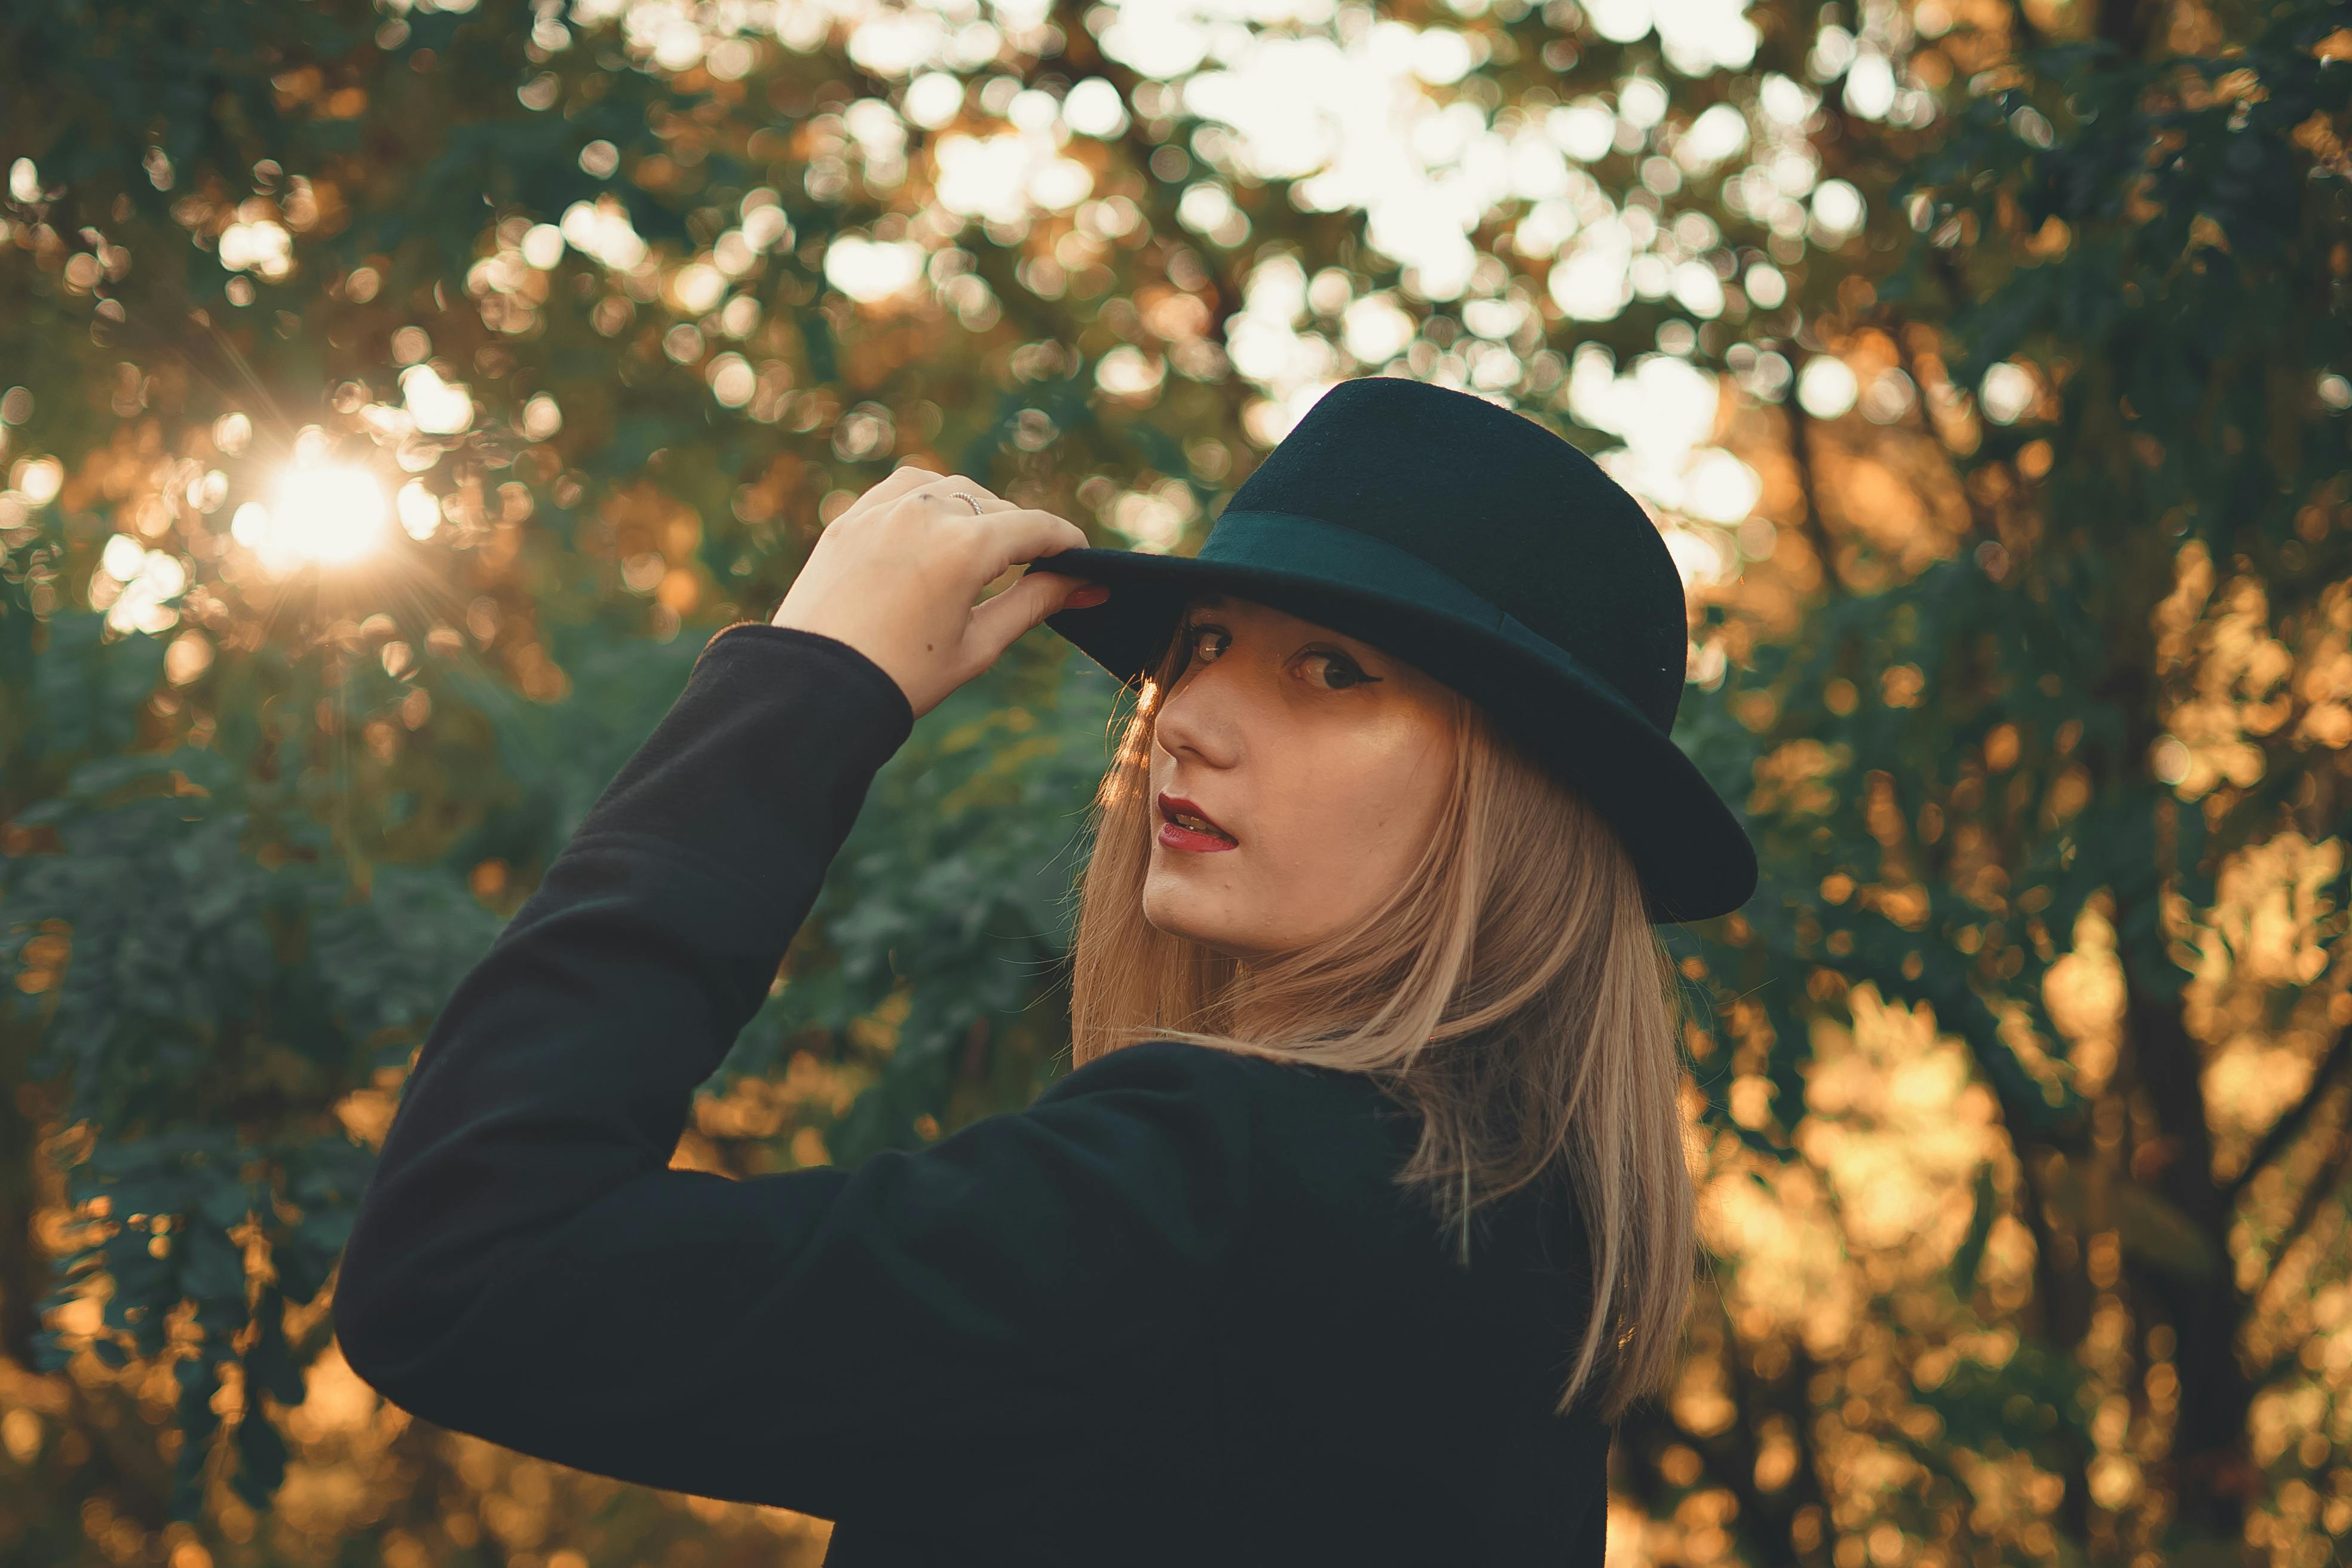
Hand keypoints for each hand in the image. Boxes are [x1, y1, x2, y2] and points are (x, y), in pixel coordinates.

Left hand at [769, 467, 1109, 720]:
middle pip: (997, 507)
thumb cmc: (902, 678)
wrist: (813, 690)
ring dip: (977, 511)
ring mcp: (883, 509)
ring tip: (984, 551)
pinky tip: (936, 530)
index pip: (1036, 528)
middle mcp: (926, 513)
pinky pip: (903, 489)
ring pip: (951, 487)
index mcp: (965, 547)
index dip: (1068, 544)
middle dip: (1022, 534)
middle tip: (1038, 569)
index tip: (1084, 562)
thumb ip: (1036, 604)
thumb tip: (1089, 586)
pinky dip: (930, 501)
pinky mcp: (850, 517)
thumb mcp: (979, 645)